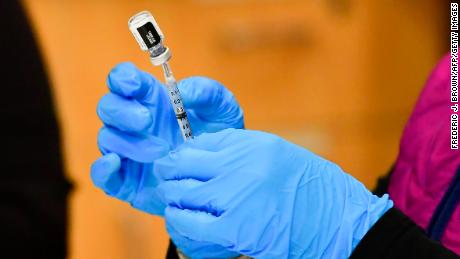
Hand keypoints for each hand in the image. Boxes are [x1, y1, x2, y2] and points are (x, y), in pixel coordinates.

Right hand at [90, 62, 243, 215]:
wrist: (224, 176)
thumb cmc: (220, 136)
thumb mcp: (223, 109)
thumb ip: (207, 92)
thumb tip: (181, 91)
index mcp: (151, 99)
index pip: (123, 79)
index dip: (121, 78)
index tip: (133, 85)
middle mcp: (134, 123)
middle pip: (108, 107)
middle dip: (123, 111)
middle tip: (148, 120)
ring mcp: (128, 152)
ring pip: (107, 139)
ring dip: (128, 143)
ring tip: (161, 151)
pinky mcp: (127, 181)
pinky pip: (101, 175)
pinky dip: (101, 169)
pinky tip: (115, 163)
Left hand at [155, 129, 392, 257]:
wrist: (338, 220)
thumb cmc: (311, 188)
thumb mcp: (277, 154)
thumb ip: (241, 151)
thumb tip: (203, 154)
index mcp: (252, 144)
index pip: (200, 143)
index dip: (182, 154)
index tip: (177, 162)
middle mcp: (240, 166)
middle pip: (184, 166)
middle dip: (168, 174)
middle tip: (166, 180)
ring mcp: (236, 197)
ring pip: (182, 195)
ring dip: (172, 199)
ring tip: (172, 201)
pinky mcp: (234, 229)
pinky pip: (192, 225)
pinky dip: (181, 223)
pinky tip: (181, 221)